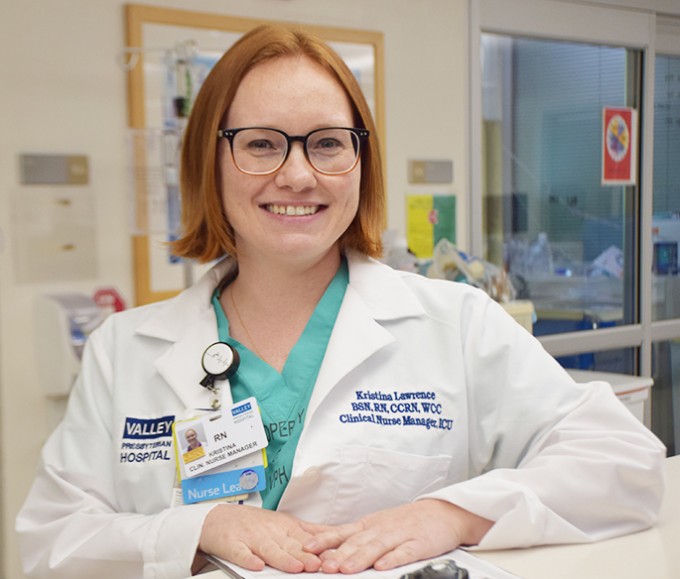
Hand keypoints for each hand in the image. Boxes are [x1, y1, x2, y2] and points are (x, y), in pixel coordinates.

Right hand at [198, 503, 327, 572]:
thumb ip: (310, 531)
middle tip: (319, 565)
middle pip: (290, 545)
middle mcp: (270, 531)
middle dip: (306, 555)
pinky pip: (241, 553)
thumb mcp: (286, 523)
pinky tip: (256, 566)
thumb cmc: (255, 523)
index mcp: (285, 527)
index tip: (333, 556)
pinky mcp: (232, 545)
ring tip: (296, 568)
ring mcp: (251, 538)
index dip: (319, 547)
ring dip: (283, 559)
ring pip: (269, 550)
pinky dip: (248, 559)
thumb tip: (339, 535)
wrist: (218, 518)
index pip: (305, 538)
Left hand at [305, 499, 492, 573]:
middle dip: (339, 554)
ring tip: (346, 569)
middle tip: (323, 565)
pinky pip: (404, 552)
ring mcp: (399, 535)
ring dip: (360, 558)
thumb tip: (326, 547)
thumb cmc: (406, 522)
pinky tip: (383, 566)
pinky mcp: (418, 543)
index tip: (307, 547)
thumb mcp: (377, 525)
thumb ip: (355, 537)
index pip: (343, 532)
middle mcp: (381, 528)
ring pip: (377, 547)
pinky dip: (393, 558)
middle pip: (357, 542)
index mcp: (369, 525)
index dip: (325, 540)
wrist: (442, 513)